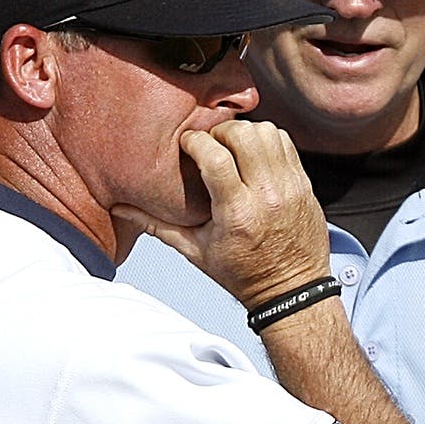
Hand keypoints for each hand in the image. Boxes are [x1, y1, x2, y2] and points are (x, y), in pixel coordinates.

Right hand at [113, 120, 329, 305]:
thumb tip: (119, 208)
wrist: (291, 291)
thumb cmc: (242, 274)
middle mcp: (267, 196)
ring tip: (233, 148)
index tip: (188, 145)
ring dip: (246, 133)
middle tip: (211, 145)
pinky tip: (254, 156)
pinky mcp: (305, 184)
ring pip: (268, 133)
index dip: (196, 141)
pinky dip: (267, 141)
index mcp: (237, 214)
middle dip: (221, 133)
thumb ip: (158, 225)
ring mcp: (290, 188)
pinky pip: (286, 143)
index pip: (215, 157)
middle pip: (243, 136)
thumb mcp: (196, 252)